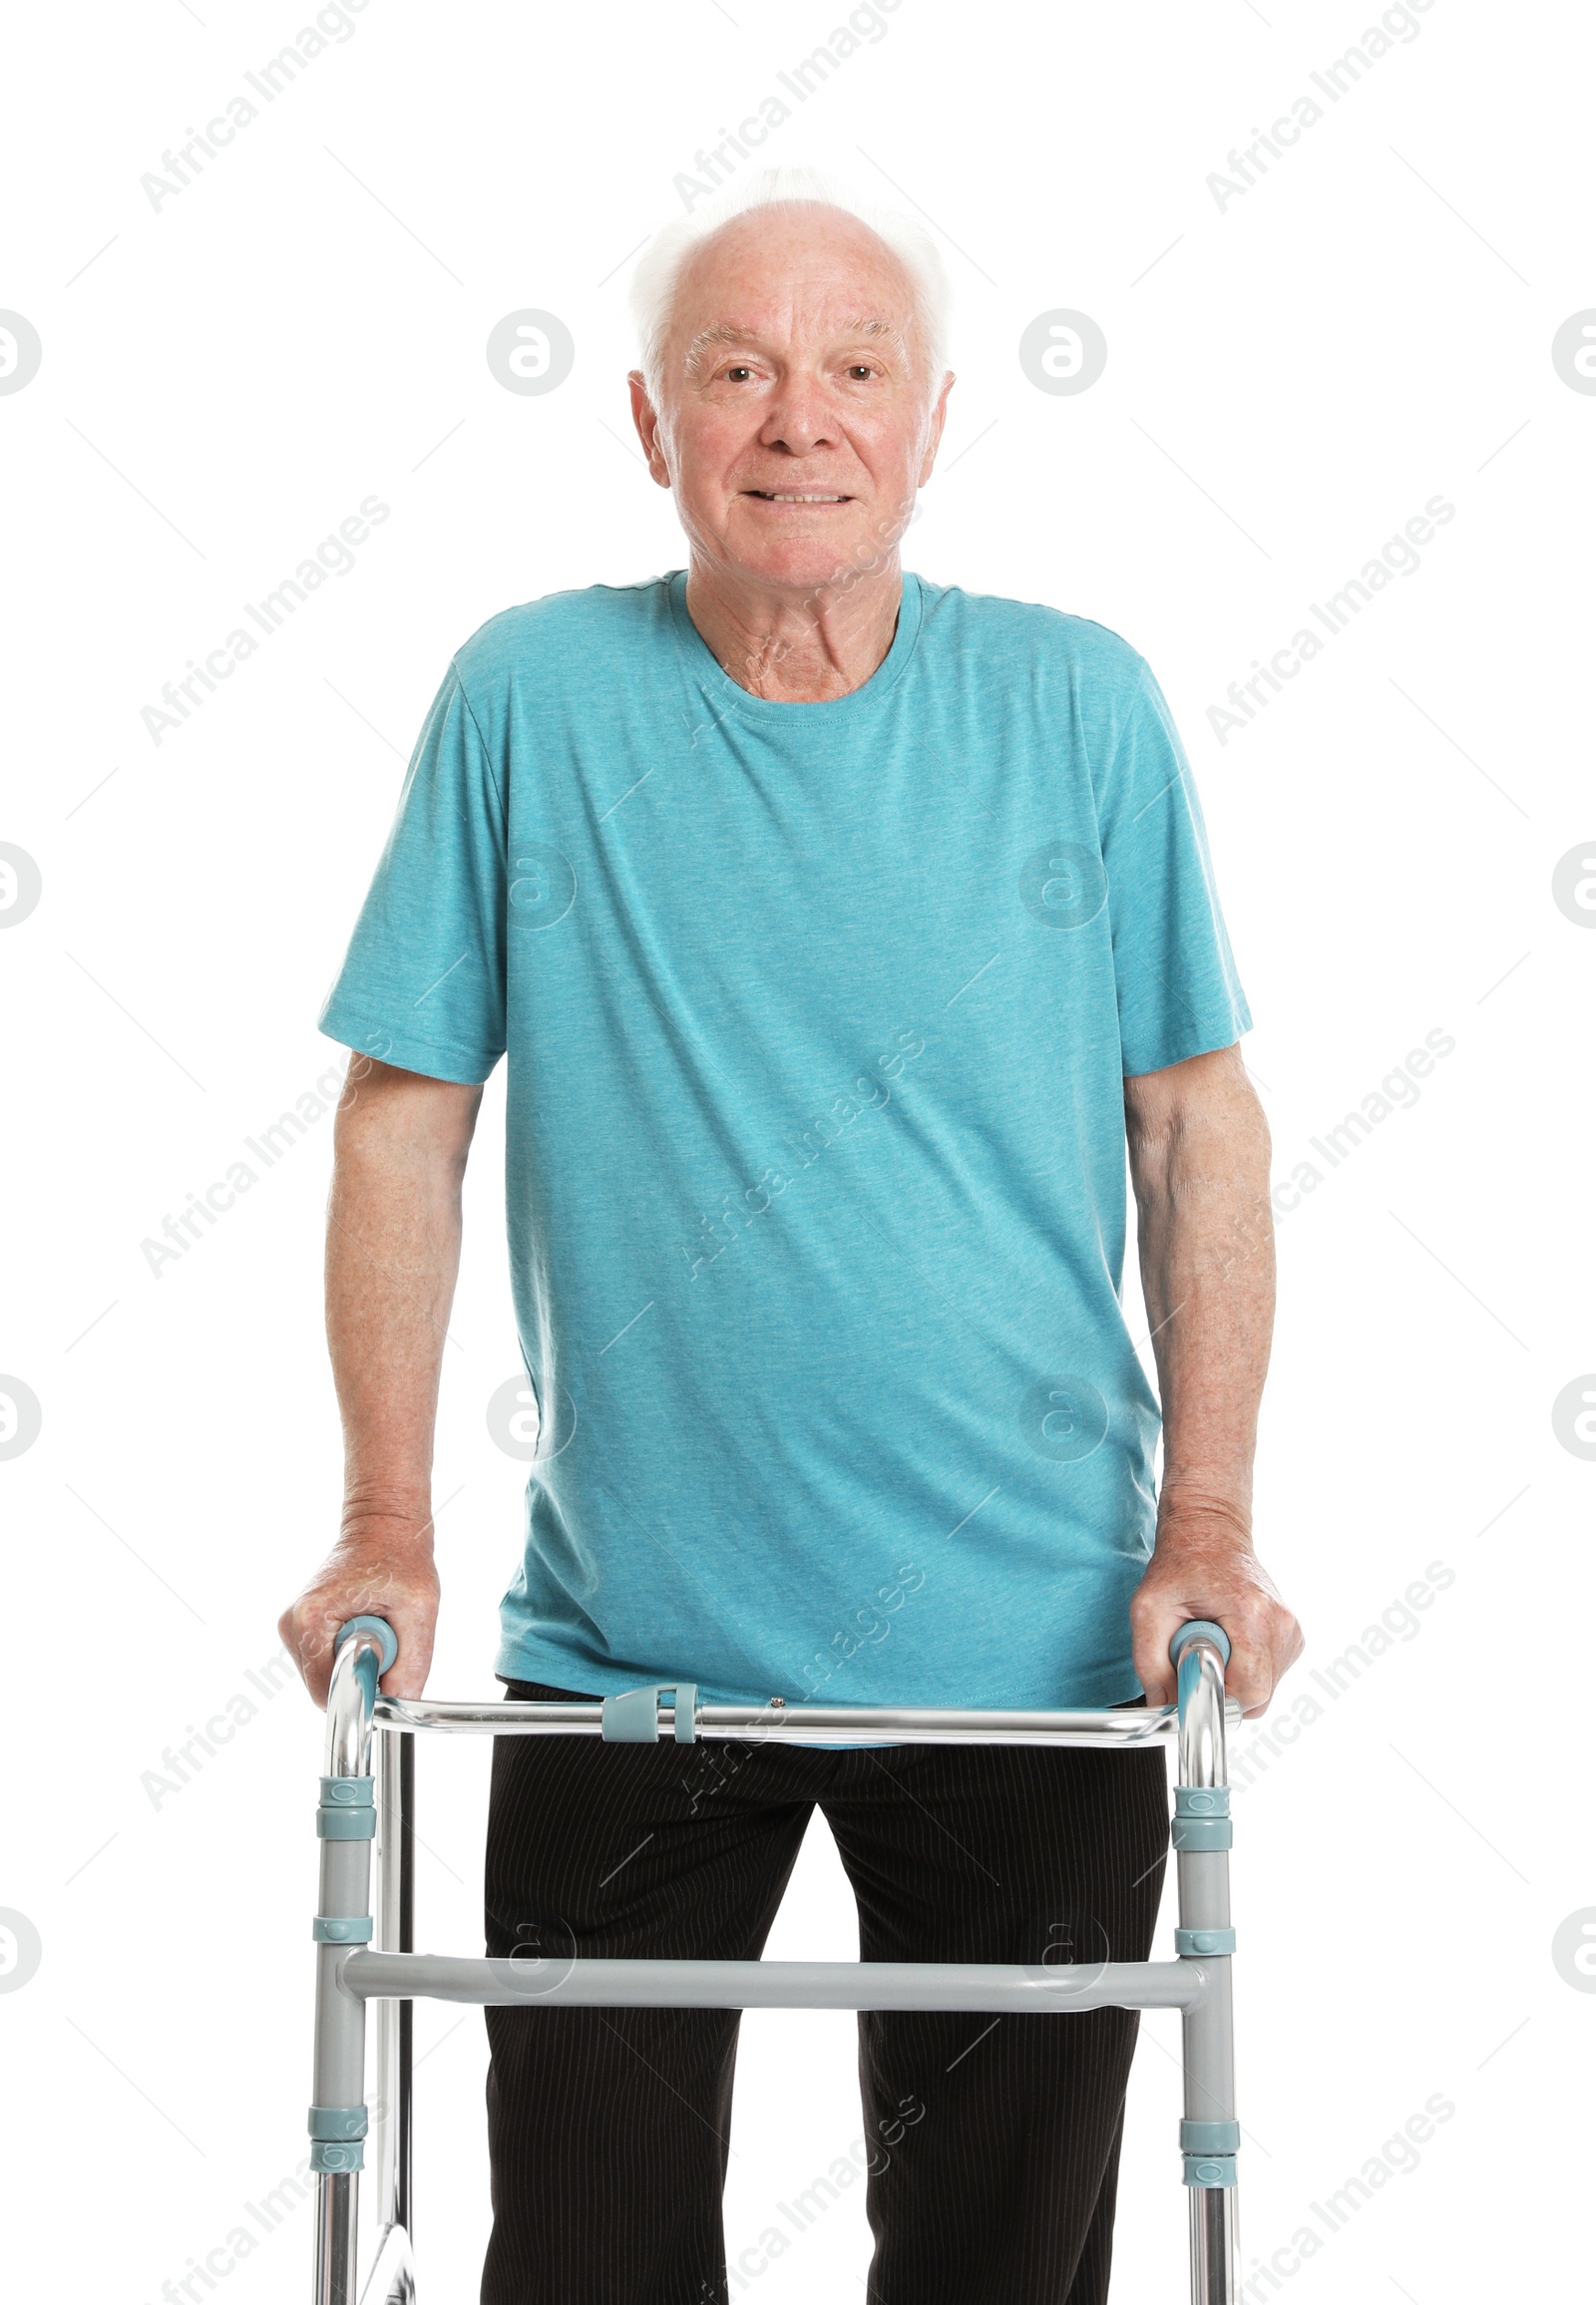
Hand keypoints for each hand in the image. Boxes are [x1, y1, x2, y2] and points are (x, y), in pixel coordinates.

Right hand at [277, 1516, 439, 1707]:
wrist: (384, 1525)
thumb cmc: (400, 1556)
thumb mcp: (419, 1609)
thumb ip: (411, 1664)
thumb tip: (396, 1704)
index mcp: (309, 1619)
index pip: (326, 1692)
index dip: (359, 1692)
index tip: (384, 1671)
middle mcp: (293, 1624)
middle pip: (325, 1686)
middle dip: (360, 1672)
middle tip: (385, 1636)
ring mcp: (294, 1626)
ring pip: (327, 1675)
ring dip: (357, 1661)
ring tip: (375, 1624)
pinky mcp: (304, 1627)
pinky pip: (329, 1660)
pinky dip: (351, 1652)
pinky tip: (364, 1624)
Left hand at [1129, 1514, 1301, 1717]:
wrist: (1211, 1530)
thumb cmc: (1181, 1562)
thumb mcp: (1148, 1609)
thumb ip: (1150, 1663)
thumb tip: (1162, 1708)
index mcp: (1253, 1615)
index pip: (1250, 1692)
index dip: (1216, 1697)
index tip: (1193, 1681)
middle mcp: (1281, 1624)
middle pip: (1258, 1696)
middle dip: (1222, 1690)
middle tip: (1197, 1657)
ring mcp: (1291, 1630)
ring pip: (1264, 1689)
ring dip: (1232, 1679)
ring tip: (1211, 1643)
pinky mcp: (1291, 1635)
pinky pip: (1268, 1675)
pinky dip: (1244, 1669)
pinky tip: (1227, 1641)